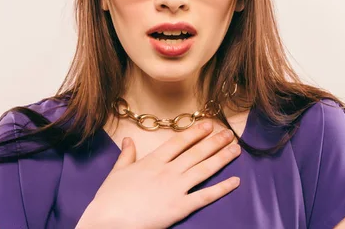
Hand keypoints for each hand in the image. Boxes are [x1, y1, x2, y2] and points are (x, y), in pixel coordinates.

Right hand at [76, 121, 241, 228]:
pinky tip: (235, 181)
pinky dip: (222, 188)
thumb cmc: (110, 198)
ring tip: (235, 149)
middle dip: (214, 142)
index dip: (196, 133)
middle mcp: (168, 171)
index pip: (179, 142)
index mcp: (152, 161)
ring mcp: (176, 188)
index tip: (209, 125)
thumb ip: (126, 155)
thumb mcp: (117, 172)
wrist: (109, 221)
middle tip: (229, 133)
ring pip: (204, 169)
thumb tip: (128, 139)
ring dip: (222, 158)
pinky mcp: (180, 207)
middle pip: (196, 153)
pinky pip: (205, 196)